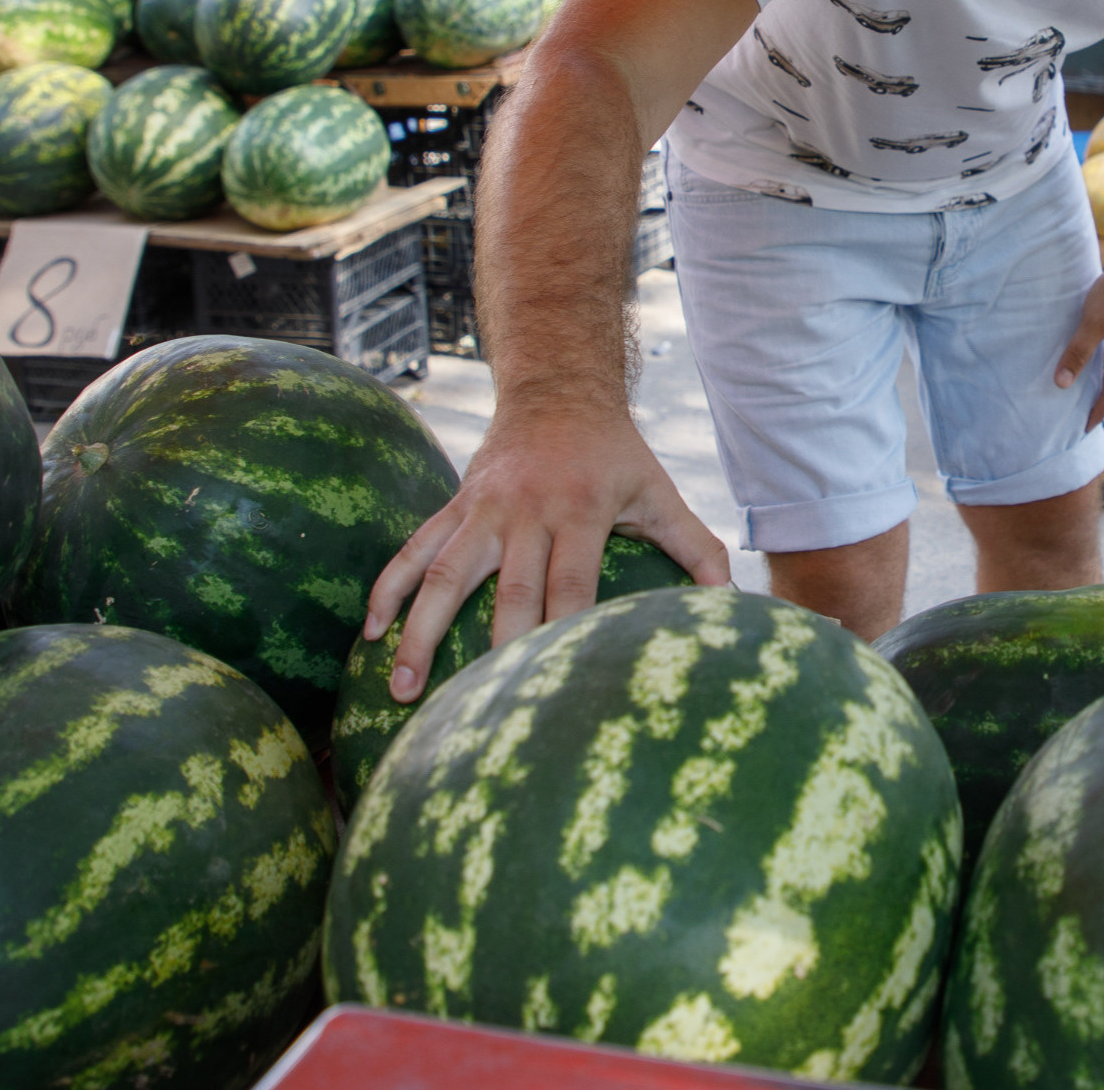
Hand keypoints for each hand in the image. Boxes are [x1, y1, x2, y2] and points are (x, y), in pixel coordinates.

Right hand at [363, 407, 730, 701]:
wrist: (559, 390)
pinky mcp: (455, 505)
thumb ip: (696, 549)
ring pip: (441, 574)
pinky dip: (387, 589)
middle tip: (473, 713)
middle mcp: (526, 512)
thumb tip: (732, 604)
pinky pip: (412, 549)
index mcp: (580, 513)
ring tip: (401, 688)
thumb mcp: (660, 493)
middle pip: (506, 591)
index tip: (549, 688)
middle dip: (490, 651)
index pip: (570, 585)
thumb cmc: (617, 455)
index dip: (559, 634)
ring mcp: (483, 509)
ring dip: (418, 632)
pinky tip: (371, 635)